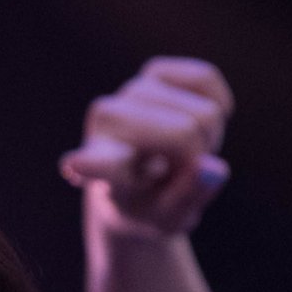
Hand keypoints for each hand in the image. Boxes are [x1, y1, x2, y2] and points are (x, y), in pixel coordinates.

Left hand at [59, 56, 232, 239]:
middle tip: (182, 172)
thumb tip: (214, 168)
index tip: (73, 165)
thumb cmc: (150, 205)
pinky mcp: (155, 72)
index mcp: (99, 168)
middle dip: (200, 156)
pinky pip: (205, 78)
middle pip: (185, 133)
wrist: (142, 180)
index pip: (101, 164)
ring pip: (204, 113)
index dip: (93, 164)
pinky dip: (218, 105)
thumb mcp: (168, 219)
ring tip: (182, 153)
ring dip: (208, 137)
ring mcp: (130, 91)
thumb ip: (188, 197)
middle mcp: (107, 122)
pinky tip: (197, 125)